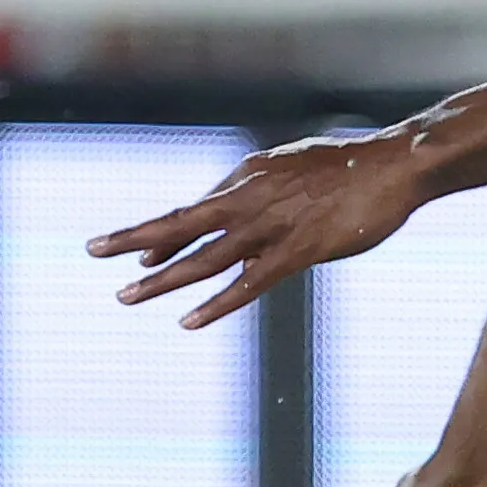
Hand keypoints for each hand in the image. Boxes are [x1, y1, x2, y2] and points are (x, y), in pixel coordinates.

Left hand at [90, 130, 431, 328]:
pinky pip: (250, 283)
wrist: (394, 166)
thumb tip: (230, 202)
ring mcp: (272, 227)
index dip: (159, 234)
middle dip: (132, 239)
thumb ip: (258, 188)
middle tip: (91, 252)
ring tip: (125, 296)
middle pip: (180, 224)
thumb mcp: (292, 168)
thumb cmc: (349, 167)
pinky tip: (189, 320)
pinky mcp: (300, 251)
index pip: (192, 211)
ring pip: (206, 258)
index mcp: (248, 179)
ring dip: (163, 279)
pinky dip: (218, 303)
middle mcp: (250, 200)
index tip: (133, 253)